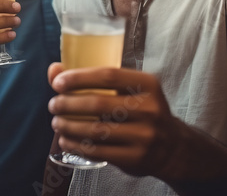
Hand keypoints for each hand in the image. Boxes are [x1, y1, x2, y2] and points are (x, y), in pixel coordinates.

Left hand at [47, 63, 197, 181]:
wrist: (173, 147)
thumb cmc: (143, 112)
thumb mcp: (130, 90)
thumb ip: (94, 78)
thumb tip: (54, 69)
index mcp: (148, 85)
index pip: (108, 75)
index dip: (78, 77)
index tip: (57, 82)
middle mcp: (150, 109)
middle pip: (98, 104)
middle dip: (68, 104)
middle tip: (53, 105)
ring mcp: (144, 136)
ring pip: (95, 130)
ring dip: (68, 126)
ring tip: (57, 123)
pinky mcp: (135, 158)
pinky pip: (98, 151)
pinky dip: (76, 145)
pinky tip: (65, 140)